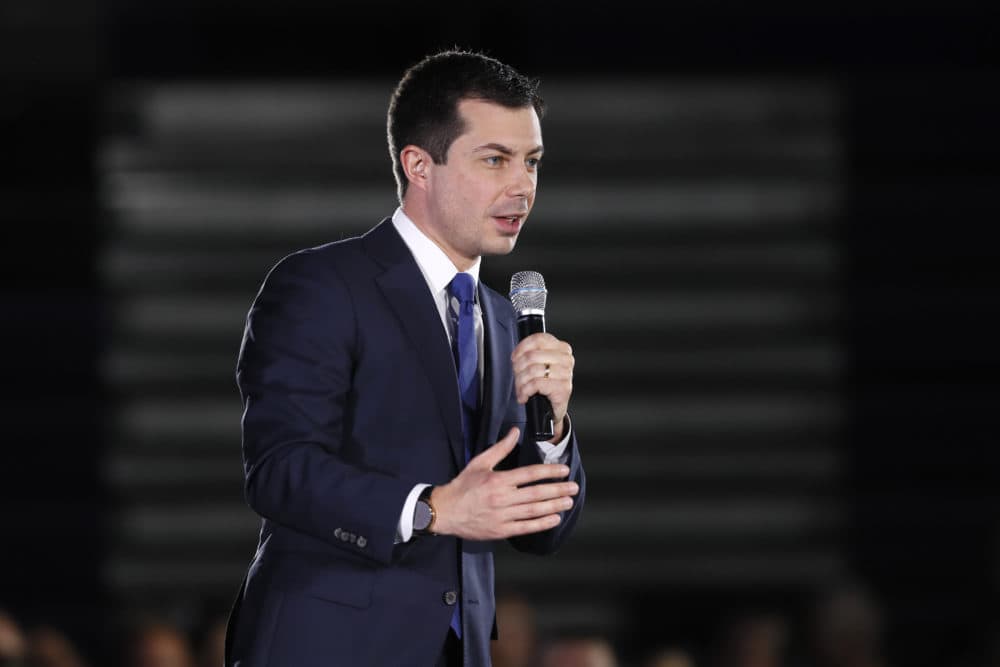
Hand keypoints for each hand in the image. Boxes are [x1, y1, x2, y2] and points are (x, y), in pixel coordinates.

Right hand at [431, 427, 578, 539]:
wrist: (444, 511)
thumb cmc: (462, 486)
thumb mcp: (479, 462)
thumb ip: (500, 448)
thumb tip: (514, 432)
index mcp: (498, 480)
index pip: (529, 474)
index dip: (549, 472)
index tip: (564, 471)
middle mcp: (501, 498)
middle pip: (536, 493)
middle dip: (557, 490)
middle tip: (573, 487)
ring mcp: (502, 516)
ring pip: (533, 511)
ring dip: (553, 506)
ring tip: (568, 502)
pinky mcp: (500, 530)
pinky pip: (525, 527)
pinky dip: (541, 524)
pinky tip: (554, 519)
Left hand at [511, 333, 573, 440]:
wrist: (553, 408)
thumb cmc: (546, 385)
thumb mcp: (540, 365)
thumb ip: (532, 354)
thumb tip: (517, 353)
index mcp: (561, 348)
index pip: (538, 339)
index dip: (522, 347)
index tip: (514, 357)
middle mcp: (566, 359)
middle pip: (532, 356)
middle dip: (519, 368)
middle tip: (517, 377)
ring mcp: (566, 374)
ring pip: (532, 370)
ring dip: (521, 382)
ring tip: (520, 389)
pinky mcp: (563, 388)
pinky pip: (536, 384)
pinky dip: (525, 391)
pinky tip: (524, 396)